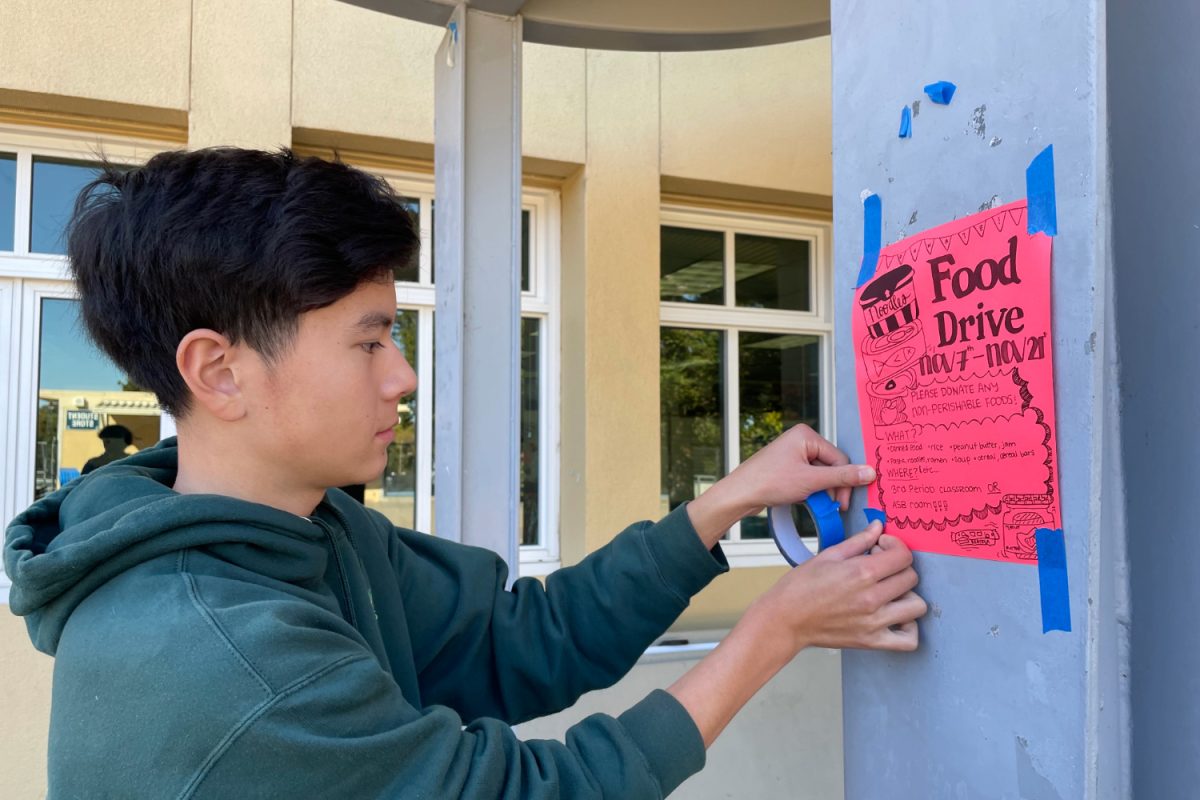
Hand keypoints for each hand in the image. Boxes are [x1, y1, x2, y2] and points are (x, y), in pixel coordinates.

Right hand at [666, 523, 925, 748]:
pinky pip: (909, 640)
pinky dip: (909, 629)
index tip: (881, 548)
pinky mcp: (871, 641)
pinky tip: (896, 618)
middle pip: (911, 577)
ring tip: (890, 592)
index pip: (903, 555)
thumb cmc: (800, 587)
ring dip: (907, 595)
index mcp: (861, 572)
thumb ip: (858, 541)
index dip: (894, 546)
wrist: (784, 619)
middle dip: (899, 568)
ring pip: (917, 605)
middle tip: (880, 568)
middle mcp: (872, 597)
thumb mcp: (827, 555)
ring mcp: (874, 621)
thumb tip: (878, 527)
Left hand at [686, 425, 875, 546]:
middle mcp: (800, 440)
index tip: (843, 503)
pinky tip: (810, 502)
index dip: (845, 481)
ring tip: (823, 507)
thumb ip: (842, 477)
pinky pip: (809, 477)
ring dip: (824, 491)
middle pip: (830, 465)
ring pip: (820, 474)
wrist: (740, 494)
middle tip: (835, 507)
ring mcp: (792, 454)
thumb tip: (870, 472)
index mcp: (806, 435)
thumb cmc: (769, 482)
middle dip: (834, 487)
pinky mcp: (787, 467)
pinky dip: (812, 490)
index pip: (838, 457)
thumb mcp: (811, 481)